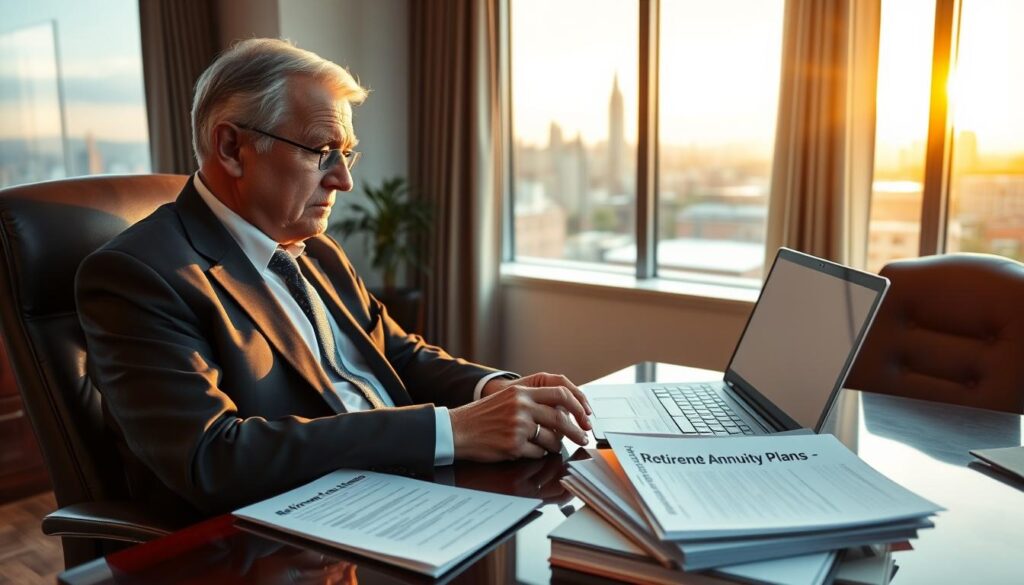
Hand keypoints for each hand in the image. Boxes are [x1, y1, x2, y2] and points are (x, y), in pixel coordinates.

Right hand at [450, 372, 591, 461]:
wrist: (457, 430)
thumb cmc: (482, 416)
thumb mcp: (507, 398)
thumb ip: (531, 400)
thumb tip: (563, 410)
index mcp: (521, 391)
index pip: (560, 393)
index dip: (577, 405)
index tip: (585, 416)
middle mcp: (521, 406)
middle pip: (560, 418)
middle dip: (577, 431)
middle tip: (584, 438)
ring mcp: (518, 427)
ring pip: (551, 439)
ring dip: (554, 445)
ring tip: (550, 446)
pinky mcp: (513, 445)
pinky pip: (538, 453)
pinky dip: (538, 454)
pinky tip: (528, 450)